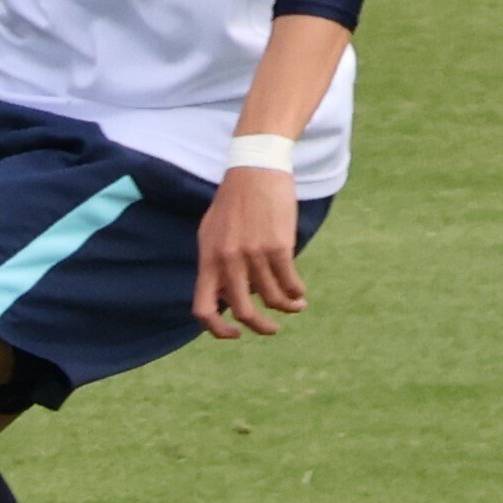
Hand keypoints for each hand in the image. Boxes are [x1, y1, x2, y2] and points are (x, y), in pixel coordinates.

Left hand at [193, 167, 306, 339]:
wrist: (255, 169)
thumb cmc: (234, 201)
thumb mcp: (212, 232)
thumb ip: (215, 264)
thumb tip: (224, 296)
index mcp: (208, 258)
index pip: (202, 308)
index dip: (217, 330)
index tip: (235, 333)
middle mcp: (228, 260)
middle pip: (242, 311)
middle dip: (260, 327)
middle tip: (271, 329)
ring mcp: (252, 254)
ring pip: (272, 299)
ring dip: (287, 307)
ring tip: (295, 305)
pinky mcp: (277, 247)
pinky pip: (289, 282)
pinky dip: (297, 292)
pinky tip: (300, 292)